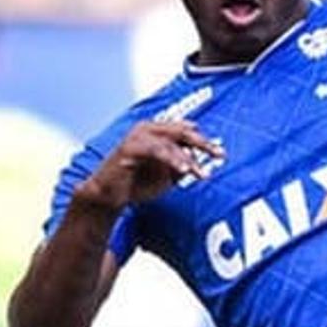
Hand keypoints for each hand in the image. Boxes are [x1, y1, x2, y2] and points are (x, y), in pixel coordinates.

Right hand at [74, 120, 223, 211]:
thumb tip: (197, 161)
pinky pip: (155, 150)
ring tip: (198, 172)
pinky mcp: (130, 147)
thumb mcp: (166, 176)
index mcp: (156, 132)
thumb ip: (180, 166)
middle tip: (217, 154)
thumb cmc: (133, 184)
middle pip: (181, 131)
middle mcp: (147, 129)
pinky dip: (170, 159)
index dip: (203, 141)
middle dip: (202, 143)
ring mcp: (138, 137)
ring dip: (186, 158)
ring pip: (170, 141)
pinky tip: (182, 169)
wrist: (108, 196)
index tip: (219, 153)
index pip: (184, 131)